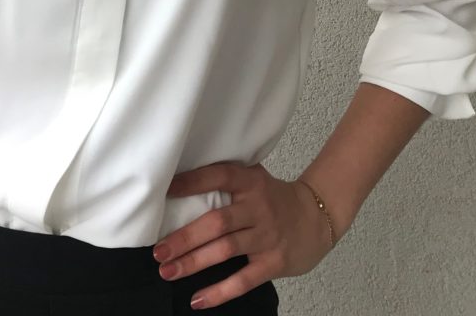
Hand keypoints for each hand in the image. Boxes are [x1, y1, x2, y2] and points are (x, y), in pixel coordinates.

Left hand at [153, 160, 334, 308]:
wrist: (317, 217)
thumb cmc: (273, 198)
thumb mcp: (254, 179)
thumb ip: (227, 181)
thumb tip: (180, 183)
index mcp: (250, 182)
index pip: (218, 177)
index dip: (192, 182)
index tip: (165, 190)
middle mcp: (258, 207)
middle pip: (217, 222)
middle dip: (185, 237)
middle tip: (158, 250)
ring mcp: (267, 236)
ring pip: (225, 250)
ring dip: (194, 263)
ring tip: (168, 271)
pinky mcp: (274, 262)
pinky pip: (244, 280)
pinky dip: (220, 292)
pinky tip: (198, 299)